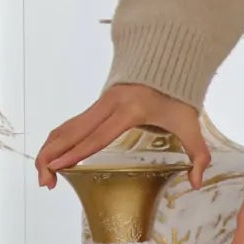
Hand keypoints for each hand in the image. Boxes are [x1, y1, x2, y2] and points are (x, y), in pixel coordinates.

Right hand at [34, 84, 210, 190]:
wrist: (168, 61)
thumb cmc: (178, 96)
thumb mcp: (191, 125)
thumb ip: (198, 155)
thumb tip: (196, 182)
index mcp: (130, 110)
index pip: (98, 137)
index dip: (76, 153)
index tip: (57, 168)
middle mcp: (109, 105)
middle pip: (72, 132)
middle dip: (53, 157)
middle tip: (45, 183)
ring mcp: (100, 103)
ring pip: (66, 127)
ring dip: (50, 150)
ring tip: (45, 177)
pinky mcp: (96, 105)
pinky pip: (71, 124)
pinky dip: (58, 142)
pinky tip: (53, 160)